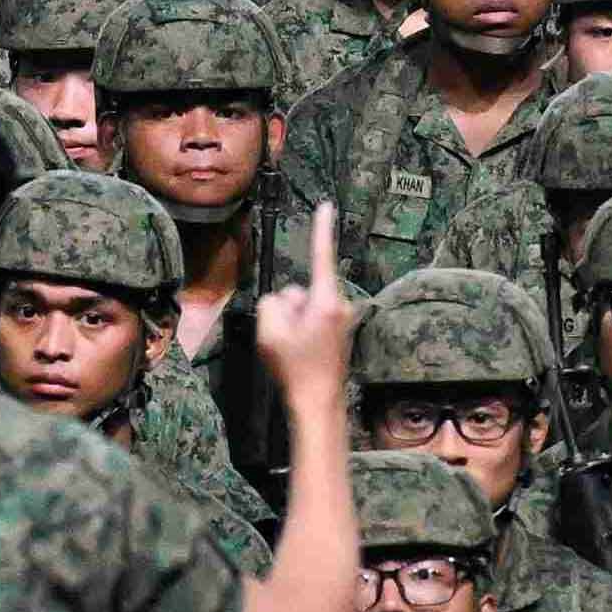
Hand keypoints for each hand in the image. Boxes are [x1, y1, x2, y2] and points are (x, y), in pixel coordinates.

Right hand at [255, 203, 348, 406]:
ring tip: (294, 352)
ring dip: (294, 323)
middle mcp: (340, 306)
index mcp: (326, 301)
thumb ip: (273, 302)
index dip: (322, 229)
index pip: (321, 255)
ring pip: (304, 307)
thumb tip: (285, 300)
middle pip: (300, 291)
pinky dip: (301, 333)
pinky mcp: (339, 333)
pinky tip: (301, 357)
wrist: (318, 405)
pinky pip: (311, 321)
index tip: (327, 206)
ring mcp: (342, 321)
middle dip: (288, 308)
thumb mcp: (269, 330)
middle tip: (286, 341)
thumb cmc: (296, 370)